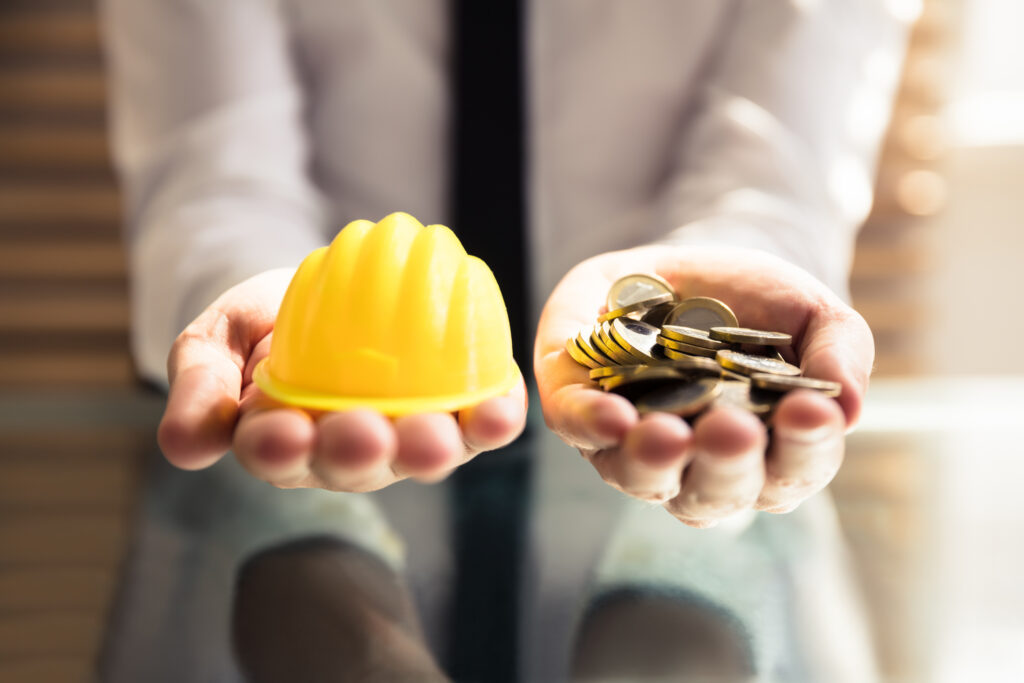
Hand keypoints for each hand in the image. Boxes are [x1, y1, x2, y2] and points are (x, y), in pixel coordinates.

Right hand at [158, 269, 526, 490]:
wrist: (327, 288)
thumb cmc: (265, 321)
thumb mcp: (217, 338)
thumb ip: (201, 383)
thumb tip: (181, 445)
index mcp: (283, 443)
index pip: (275, 454)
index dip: (277, 449)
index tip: (279, 432)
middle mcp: (346, 452)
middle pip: (353, 464)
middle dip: (359, 453)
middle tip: (365, 434)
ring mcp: (404, 436)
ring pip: (418, 452)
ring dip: (432, 448)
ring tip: (441, 435)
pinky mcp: (454, 412)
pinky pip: (475, 421)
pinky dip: (491, 419)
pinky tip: (501, 408)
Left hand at [534, 245, 872, 526]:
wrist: (682, 266)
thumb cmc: (756, 305)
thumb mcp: (811, 314)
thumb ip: (839, 353)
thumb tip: (850, 408)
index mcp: (767, 454)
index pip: (793, 471)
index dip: (804, 449)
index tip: (810, 412)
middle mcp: (700, 466)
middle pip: (715, 493)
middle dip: (725, 465)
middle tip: (732, 429)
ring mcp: (636, 446)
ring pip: (643, 478)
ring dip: (654, 461)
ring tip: (667, 434)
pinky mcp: (579, 409)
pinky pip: (578, 428)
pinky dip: (591, 423)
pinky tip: (611, 414)